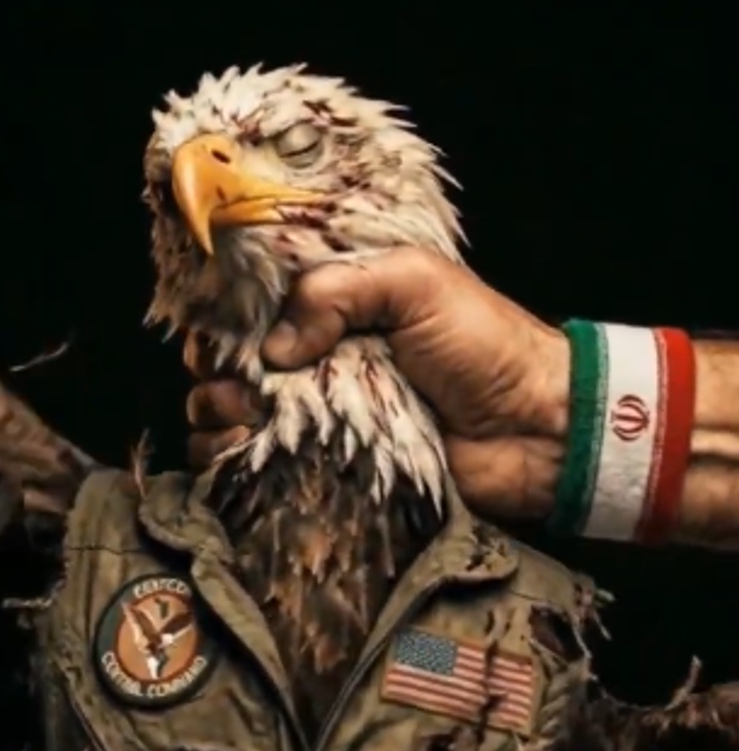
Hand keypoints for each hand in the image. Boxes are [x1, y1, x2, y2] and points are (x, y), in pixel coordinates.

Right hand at [185, 248, 570, 520]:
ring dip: (218, 419)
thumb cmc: (482, 344)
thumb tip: (272, 348)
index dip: (223, 322)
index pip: (252, 310)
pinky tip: (242, 456)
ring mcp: (321, 417)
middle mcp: (317, 361)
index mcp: (333, 308)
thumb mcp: (415, 282)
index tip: (215, 337)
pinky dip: (235, 465)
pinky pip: (264, 469)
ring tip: (244, 421)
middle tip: (237, 389)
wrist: (536, 428)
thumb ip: (337, 290)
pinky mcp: (330, 468)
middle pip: (231, 366)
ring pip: (233, 418)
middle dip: (215, 375)